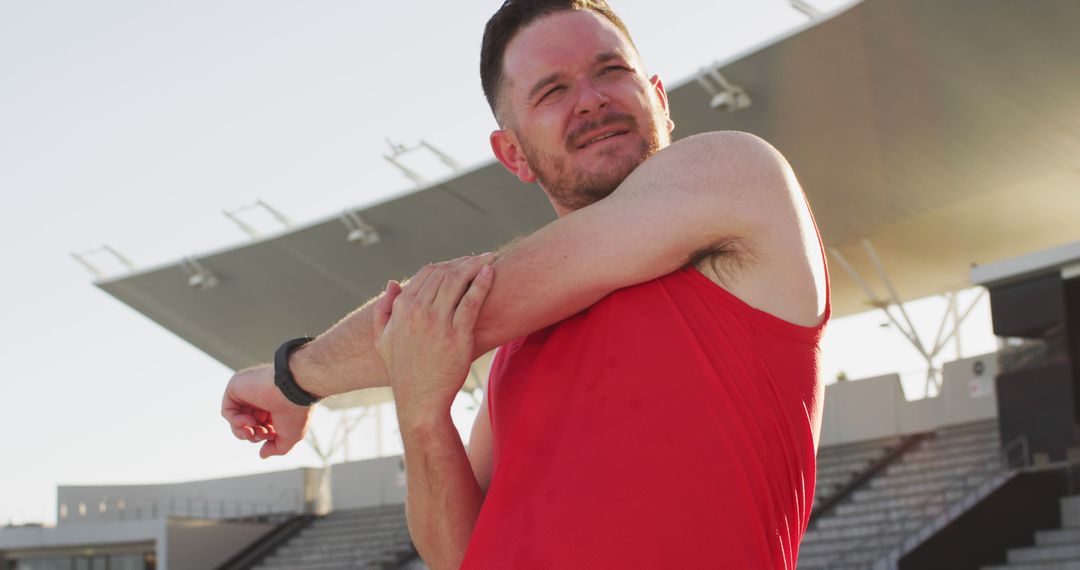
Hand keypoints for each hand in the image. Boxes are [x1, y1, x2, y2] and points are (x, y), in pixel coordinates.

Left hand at [222, 364, 311, 457]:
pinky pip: (228, 411)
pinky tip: (249, 420)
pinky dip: (235, 421)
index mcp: (275, 406)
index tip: (272, 435)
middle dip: (252, 435)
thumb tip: (262, 454)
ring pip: (235, 420)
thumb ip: (276, 448)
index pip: (261, 426)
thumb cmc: (295, 412)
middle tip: (263, 434)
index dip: (263, 436)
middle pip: (247, 425)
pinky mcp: (236, 387)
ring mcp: (248, 392)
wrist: (293, 391)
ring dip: (242, 432)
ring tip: (251, 432)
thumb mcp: (290, 437)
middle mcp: (261, 398)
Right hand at [372, 254, 494, 423]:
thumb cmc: (402, 371)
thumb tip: (392, 283)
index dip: (446, 264)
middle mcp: (418, 311)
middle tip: (481, 257)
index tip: (461, 262)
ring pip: (458, 281)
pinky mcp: (458, 335)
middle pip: (444, 273)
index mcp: (401, 308)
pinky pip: (472, 301)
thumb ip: (383, 310)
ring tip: (490, 259)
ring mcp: (438, 322)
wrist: (419, 400)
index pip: (426, 273)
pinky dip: (482, 283)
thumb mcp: (383, 339)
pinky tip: (490, 272)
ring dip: (476, 265)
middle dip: (464, 261)